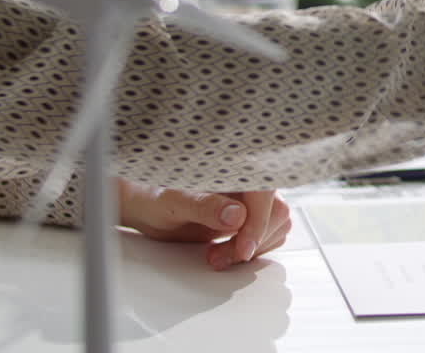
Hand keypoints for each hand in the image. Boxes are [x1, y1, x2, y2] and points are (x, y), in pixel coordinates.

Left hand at [117, 179, 291, 270]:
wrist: (147, 207)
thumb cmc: (154, 198)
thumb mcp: (173, 203)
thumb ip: (204, 206)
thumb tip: (237, 214)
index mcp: (235, 167)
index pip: (265, 194)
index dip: (258, 223)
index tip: (243, 250)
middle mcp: (249, 180)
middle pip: (276, 212)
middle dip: (251, 241)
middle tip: (217, 257)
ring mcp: (253, 198)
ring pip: (277, 224)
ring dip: (251, 248)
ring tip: (217, 256)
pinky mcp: (252, 215)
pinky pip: (270, 233)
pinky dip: (251, 249)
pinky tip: (226, 252)